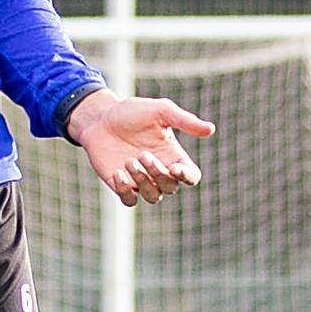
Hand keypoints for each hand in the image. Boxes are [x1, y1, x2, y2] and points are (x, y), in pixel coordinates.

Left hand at [67, 91, 215, 207]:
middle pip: (171, 187)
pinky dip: (126, 190)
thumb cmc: (132, 112)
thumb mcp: (161, 111)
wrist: (99, 118)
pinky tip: (118, 172)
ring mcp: (140, 180)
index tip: (175, 168)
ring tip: (129, 161)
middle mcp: (159, 171)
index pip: (191, 176)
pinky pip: (129, 200)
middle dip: (158, 174)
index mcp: (173, 155)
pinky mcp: (121, 184)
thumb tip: (211, 129)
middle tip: (142, 154)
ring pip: (152, 196)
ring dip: (143, 181)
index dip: (187, 176)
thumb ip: (185, 121)